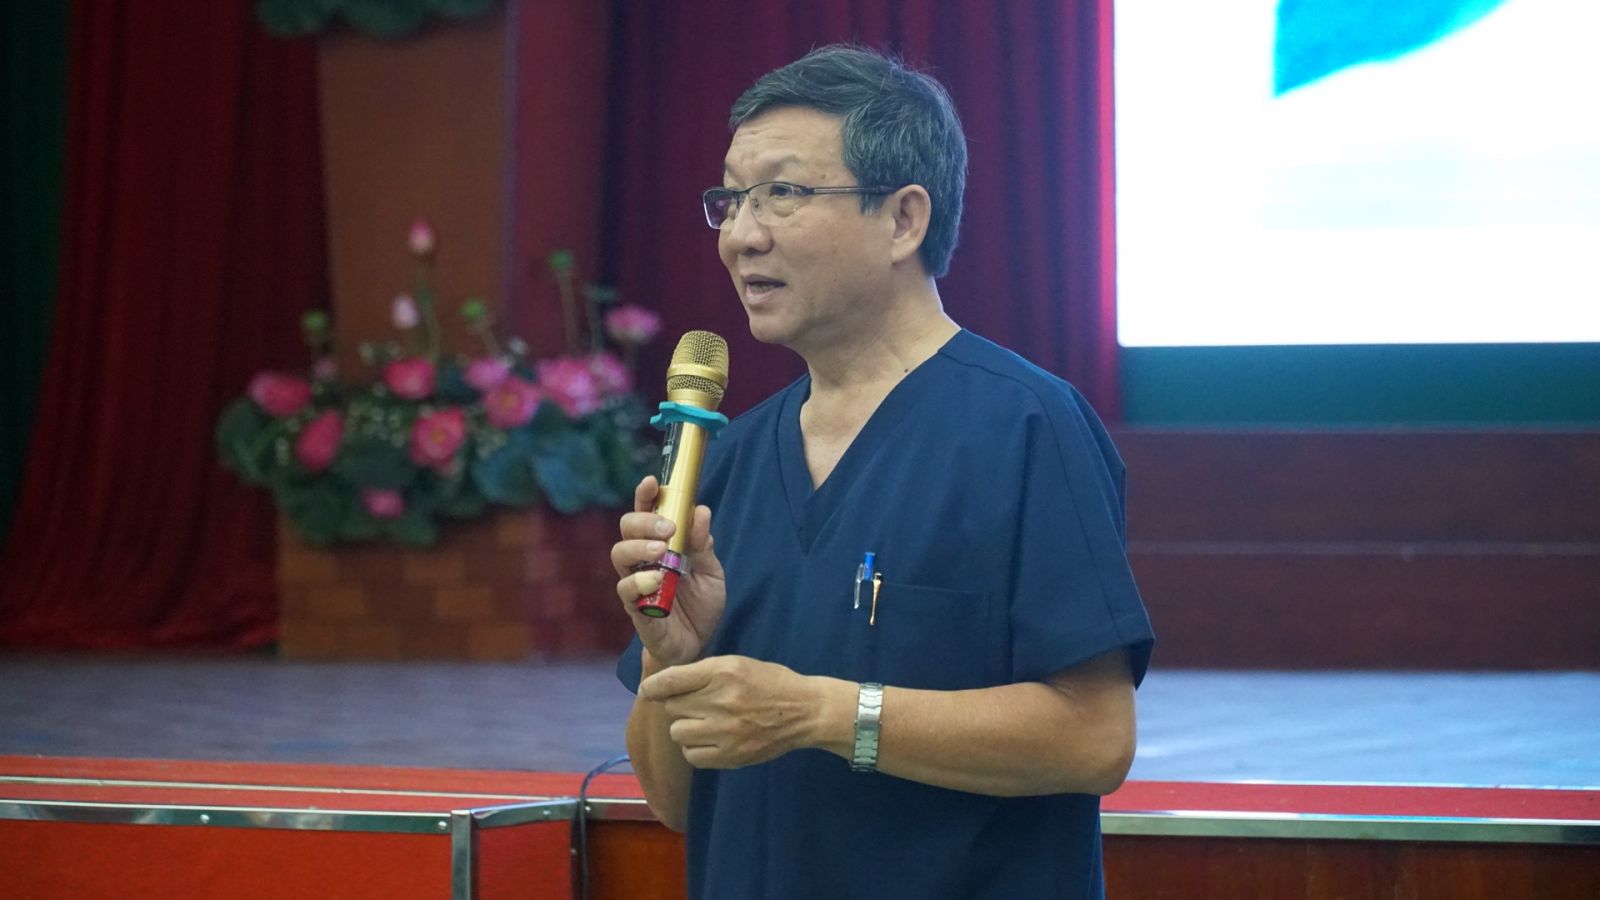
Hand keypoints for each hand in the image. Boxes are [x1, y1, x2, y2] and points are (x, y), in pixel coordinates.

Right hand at [611, 476, 725, 666]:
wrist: (698, 646)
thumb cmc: (700, 606)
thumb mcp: (711, 572)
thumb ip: (703, 544)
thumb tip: (700, 511)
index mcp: (661, 544)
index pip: (647, 513)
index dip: (645, 495)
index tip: (652, 482)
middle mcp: (643, 559)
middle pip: (626, 528)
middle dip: (643, 521)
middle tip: (667, 528)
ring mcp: (636, 582)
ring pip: (619, 554)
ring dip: (639, 546)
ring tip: (661, 551)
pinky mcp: (635, 607)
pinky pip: (626, 590)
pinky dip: (640, 581)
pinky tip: (657, 581)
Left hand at [638, 655, 834, 768]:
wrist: (805, 711)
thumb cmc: (770, 682)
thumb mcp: (737, 664)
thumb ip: (703, 672)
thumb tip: (663, 684)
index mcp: (722, 671)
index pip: (670, 680)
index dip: (653, 687)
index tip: (649, 691)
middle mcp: (720, 700)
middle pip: (672, 707)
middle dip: (680, 705)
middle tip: (698, 705)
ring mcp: (725, 731)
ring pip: (678, 732)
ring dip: (686, 727)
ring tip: (705, 723)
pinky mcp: (731, 756)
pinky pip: (692, 755)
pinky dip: (696, 749)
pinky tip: (710, 740)